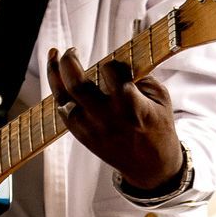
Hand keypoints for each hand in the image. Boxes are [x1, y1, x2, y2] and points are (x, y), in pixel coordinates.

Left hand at [47, 47, 182, 190]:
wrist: (151, 166)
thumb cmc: (158, 127)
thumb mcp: (161, 99)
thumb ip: (142, 77)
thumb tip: (121, 60)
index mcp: (131, 105)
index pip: (111, 71)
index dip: (111, 63)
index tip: (113, 64)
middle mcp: (107, 117)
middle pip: (77, 84)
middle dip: (69, 61)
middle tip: (70, 50)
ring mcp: (90, 128)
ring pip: (63, 97)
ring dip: (55, 74)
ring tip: (54, 55)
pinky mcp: (81, 136)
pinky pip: (62, 111)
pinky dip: (59, 93)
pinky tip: (58, 80)